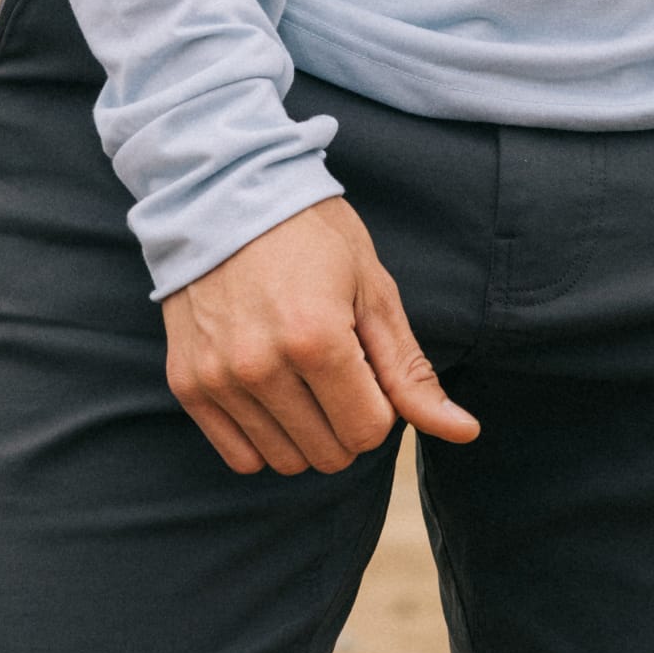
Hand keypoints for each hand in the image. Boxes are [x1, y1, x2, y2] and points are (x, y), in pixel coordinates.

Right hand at [162, 195, 479, 476]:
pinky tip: (270, 390)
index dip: (380, 403)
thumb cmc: (312, 234)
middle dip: (346, 421)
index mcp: (317, 339)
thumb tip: (466, 433)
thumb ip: (410, 371)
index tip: (365, 360)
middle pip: (330, 454)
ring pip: (285, 462)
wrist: (226, 191)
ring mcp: (218, 378)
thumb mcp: (372, 289)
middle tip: (335, 366)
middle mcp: (262, 366)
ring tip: (300, 374)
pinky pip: (239, 456)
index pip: (370, 432)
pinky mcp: (188, 383)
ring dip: (306, 433)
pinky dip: (263, 437)